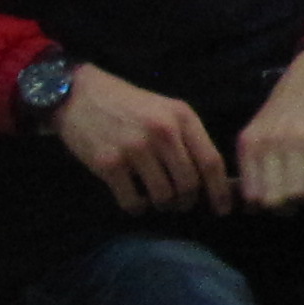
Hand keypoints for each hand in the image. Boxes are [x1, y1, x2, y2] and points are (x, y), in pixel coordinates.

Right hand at [53, 65, 231, 215]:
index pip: (211, 162)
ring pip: (163, 196)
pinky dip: (138, 208)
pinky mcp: (109, 164)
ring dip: (163, 206)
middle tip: (181, 204)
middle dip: (188, 201)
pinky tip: (136, 200)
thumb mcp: (167, 110)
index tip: (223, 209)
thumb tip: (212, 178)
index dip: (220, 191)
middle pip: (189, 184)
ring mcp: (135, 149)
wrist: (80, 95)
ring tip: (159, 201)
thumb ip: (189, 137)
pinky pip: (133, 201)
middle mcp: (162, 133)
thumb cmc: (129, 105)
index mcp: (182, 118)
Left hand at [233, 47, 303, 212]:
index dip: (266, 207)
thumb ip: (255, 163)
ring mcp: (301, 140)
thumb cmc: (287, 106)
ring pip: (300, 194)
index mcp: (250, 144)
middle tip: (299, 199)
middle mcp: (271, 143)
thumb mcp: (260, 131)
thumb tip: (254, 206)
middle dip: (289, 207)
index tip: (278, 202)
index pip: (252, 196)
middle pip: (274, 200)